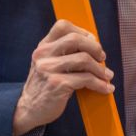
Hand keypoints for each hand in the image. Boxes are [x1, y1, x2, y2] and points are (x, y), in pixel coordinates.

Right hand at [12, 20, 113, 135]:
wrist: (28, 109)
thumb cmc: (45, 86)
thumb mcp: (48, 64)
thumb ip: (64, 53)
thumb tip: (95, 47)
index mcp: (43, 47)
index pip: (62, 26)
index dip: (83, 32)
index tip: (93, 43)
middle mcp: (43, 55)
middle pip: (75, 39)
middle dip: (95, 48)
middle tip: (102, 58)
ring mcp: (48, 69)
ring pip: (84, 59)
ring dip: (100, 69)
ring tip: (107, 76)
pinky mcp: (57, 84)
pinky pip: (86, 79)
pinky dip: (100, 84)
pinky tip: (105, 88)